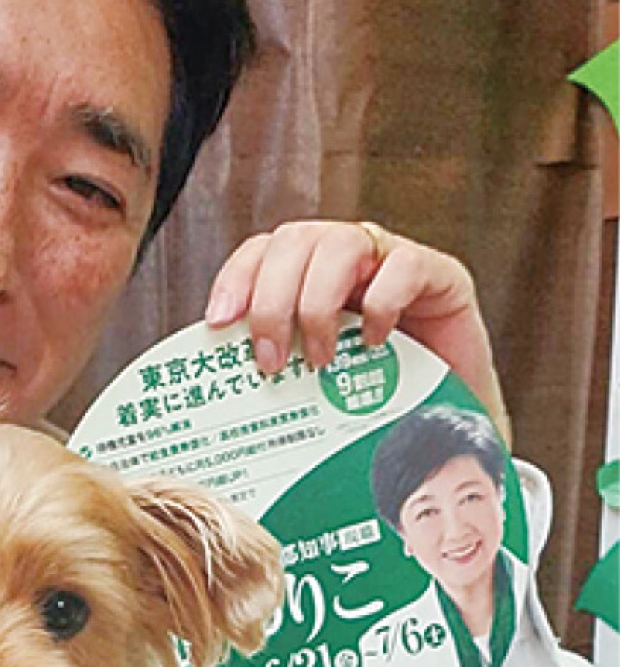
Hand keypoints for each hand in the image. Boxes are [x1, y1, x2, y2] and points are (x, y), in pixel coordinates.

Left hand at [206, 221, 510, 443]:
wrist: (449, 424)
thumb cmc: (375, 401)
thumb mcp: (312, 381)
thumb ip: (276, 366)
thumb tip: (216, 393)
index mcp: (307, 273)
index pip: (261, 251)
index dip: (236, 279)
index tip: (219, 324)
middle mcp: (345, 257)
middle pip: (293, 242)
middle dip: (271, 300)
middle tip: (271, 359)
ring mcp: (391, 260)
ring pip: (340, 244)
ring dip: (318, 303)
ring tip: (321, 359)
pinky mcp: (440, 276)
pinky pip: (405, 266)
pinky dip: (382, 302)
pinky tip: (373, 342)